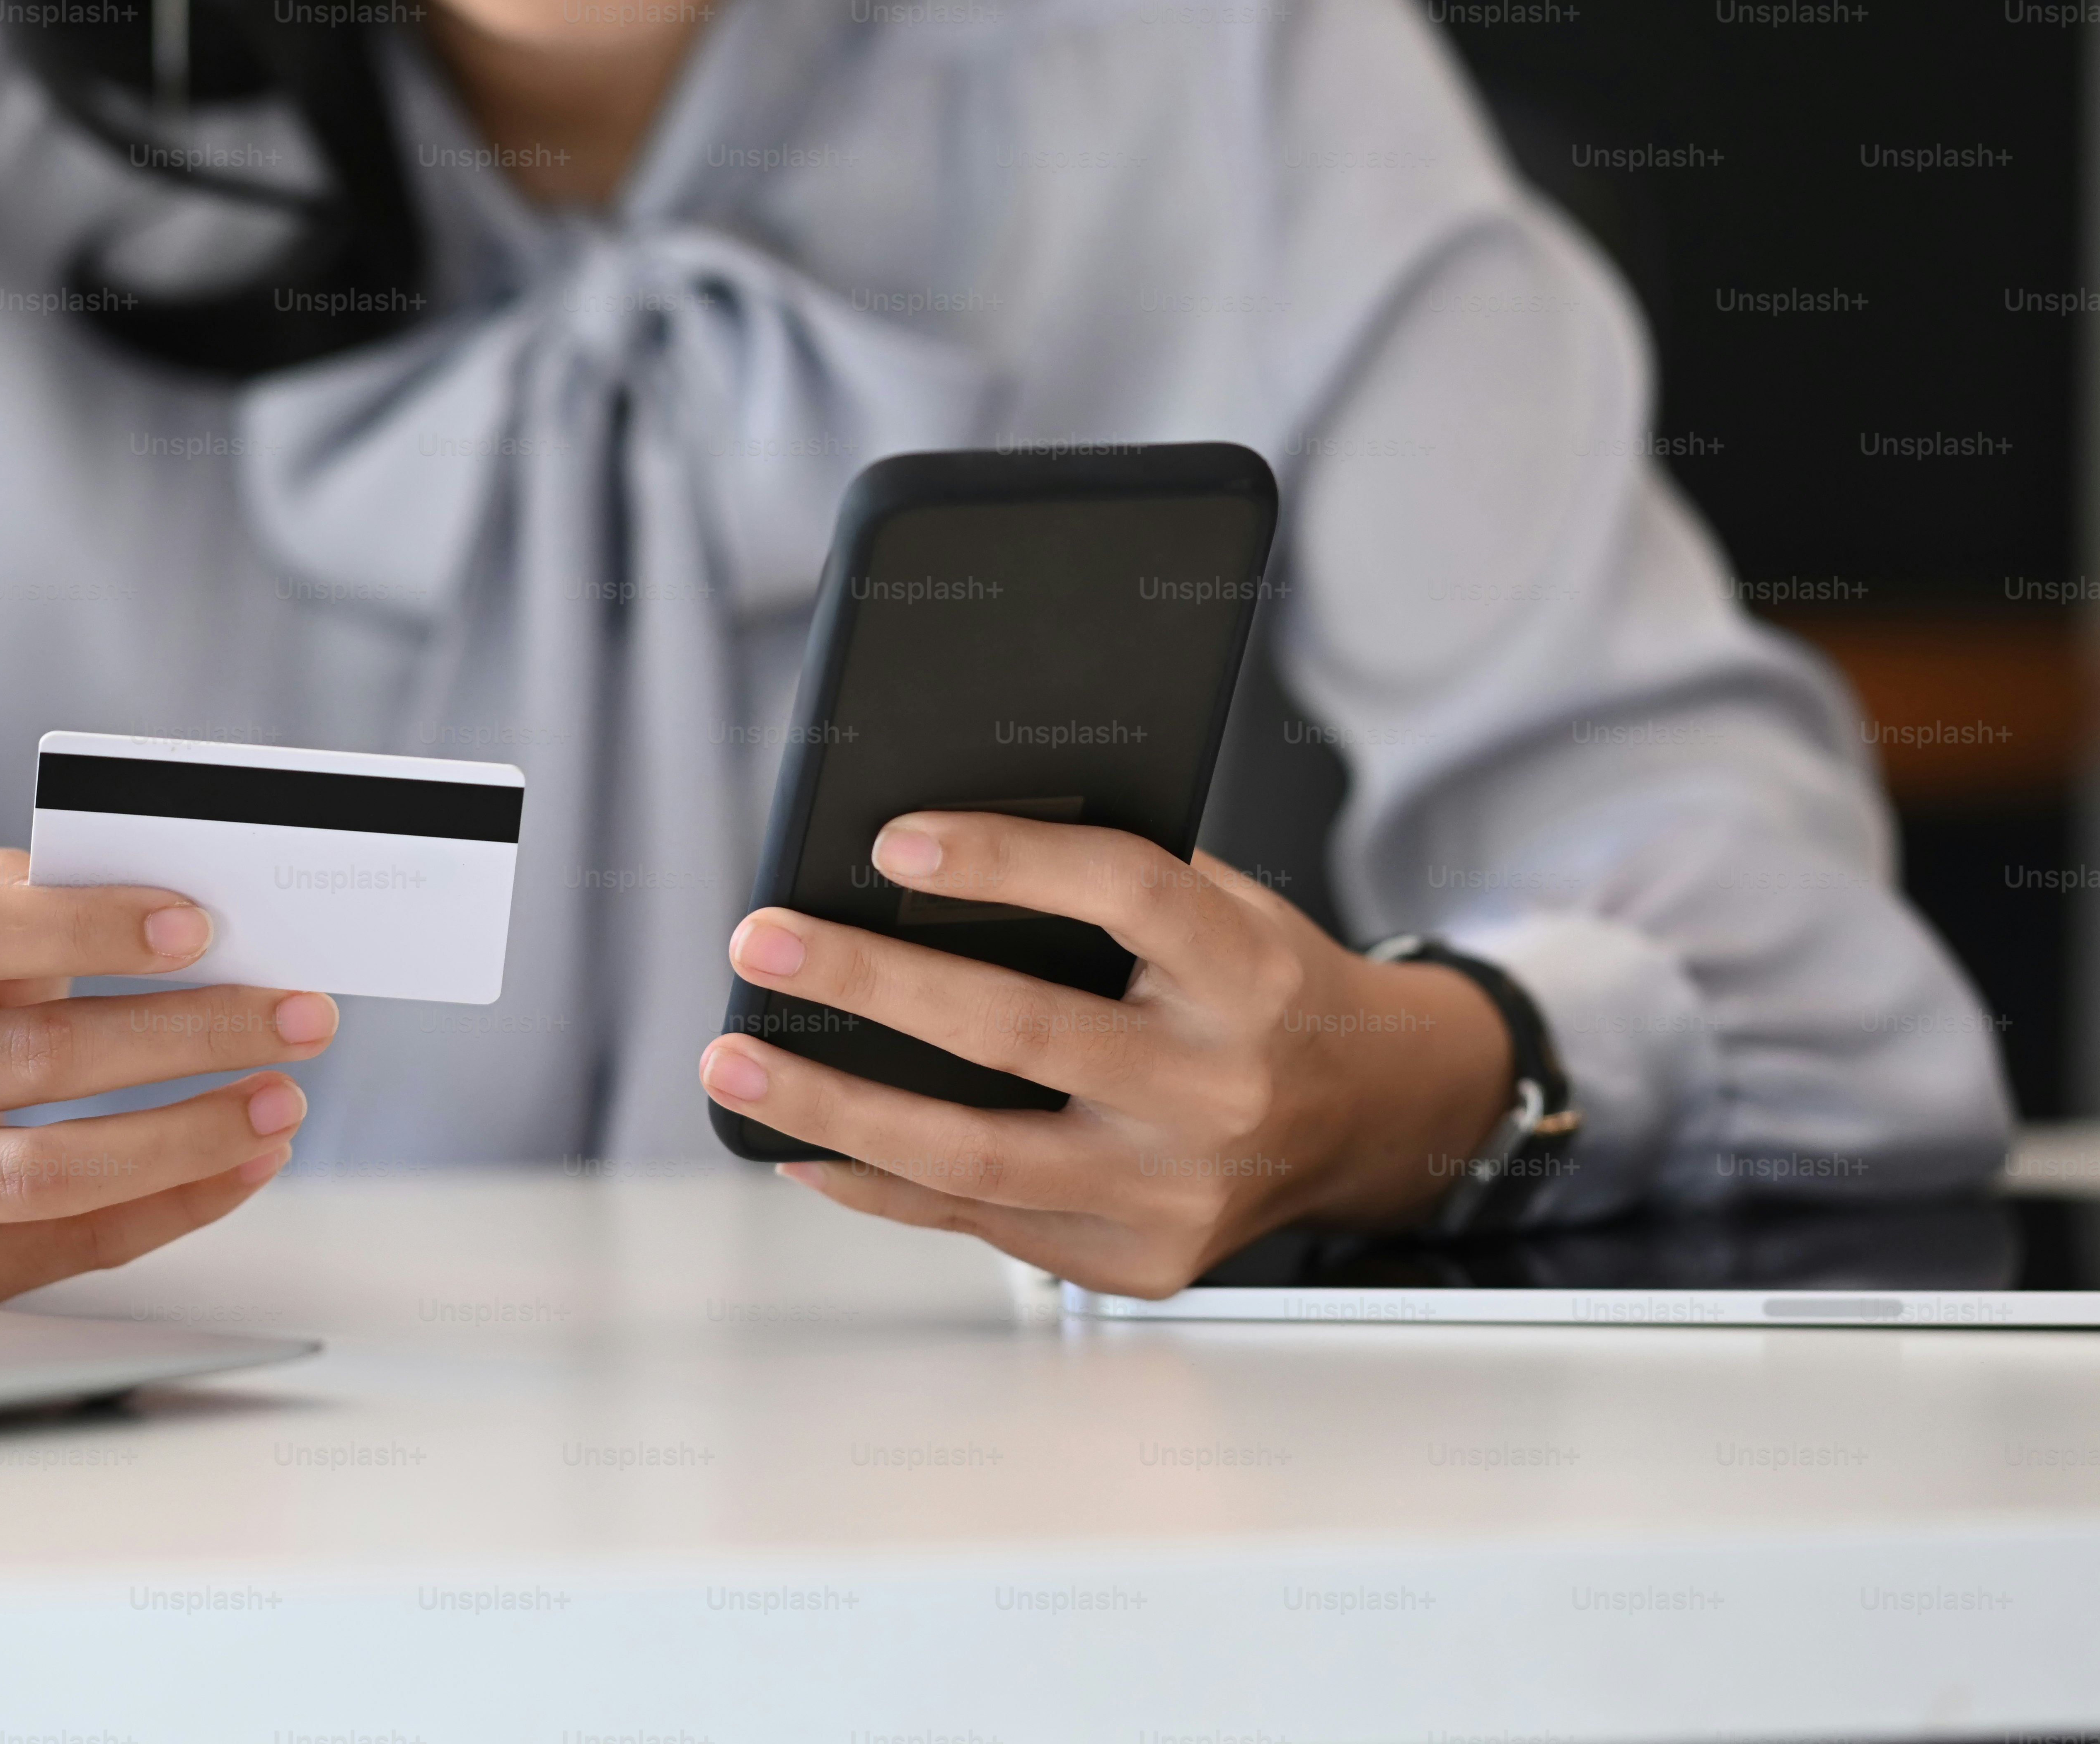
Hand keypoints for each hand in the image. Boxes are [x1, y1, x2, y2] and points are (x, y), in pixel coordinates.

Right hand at [0, 848, 335, 1302]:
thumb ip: (42, 892)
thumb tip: (188, 913)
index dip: (84, 927)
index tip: (198, 927)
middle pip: (33, 1061)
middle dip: (188, 1035)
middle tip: (297, 1016)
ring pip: (53, 1174)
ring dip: (191, 1136)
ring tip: (284, 1099)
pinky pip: (72, 1246)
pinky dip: (179, 1205)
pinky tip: (247, 1162)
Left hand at [697, 814, 1513, 1297]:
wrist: (1364, 1113)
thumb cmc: (1256, 987)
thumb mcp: (1218, 909)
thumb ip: (1105, 884)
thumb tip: (914, 857)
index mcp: (1249, 976)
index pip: (1129, 895)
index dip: (1009, 860)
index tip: (892, 838)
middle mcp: (1218, 1090)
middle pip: (1023, 1031)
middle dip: (872, 982)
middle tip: (760, 938)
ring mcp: (1175, 1191)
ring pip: (975, 1156)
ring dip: (834, 1106)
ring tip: (735, 1059)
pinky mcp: (1135, 1261)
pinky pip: (975, 1222)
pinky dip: (873, 1180)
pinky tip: (794, 1140)